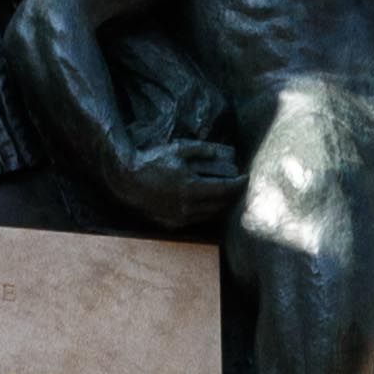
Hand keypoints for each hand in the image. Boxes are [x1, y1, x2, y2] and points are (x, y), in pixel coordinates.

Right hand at [127, 138, 245, 236]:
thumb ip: (204, 151)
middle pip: (221, 204)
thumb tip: (227, 153)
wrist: (128, 179)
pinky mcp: (173, 224)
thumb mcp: (180, 149)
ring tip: (225, 194)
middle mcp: (188, 207)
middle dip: (232, 195)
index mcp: (192, 187)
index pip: (226, 189)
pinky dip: (206, 211)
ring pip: (210, 214)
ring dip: (221, 205)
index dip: (239, 184)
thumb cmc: (154, 160)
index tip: (245, 177)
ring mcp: (180, 218)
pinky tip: (207, 202)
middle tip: (237, 185)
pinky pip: (197, 219)